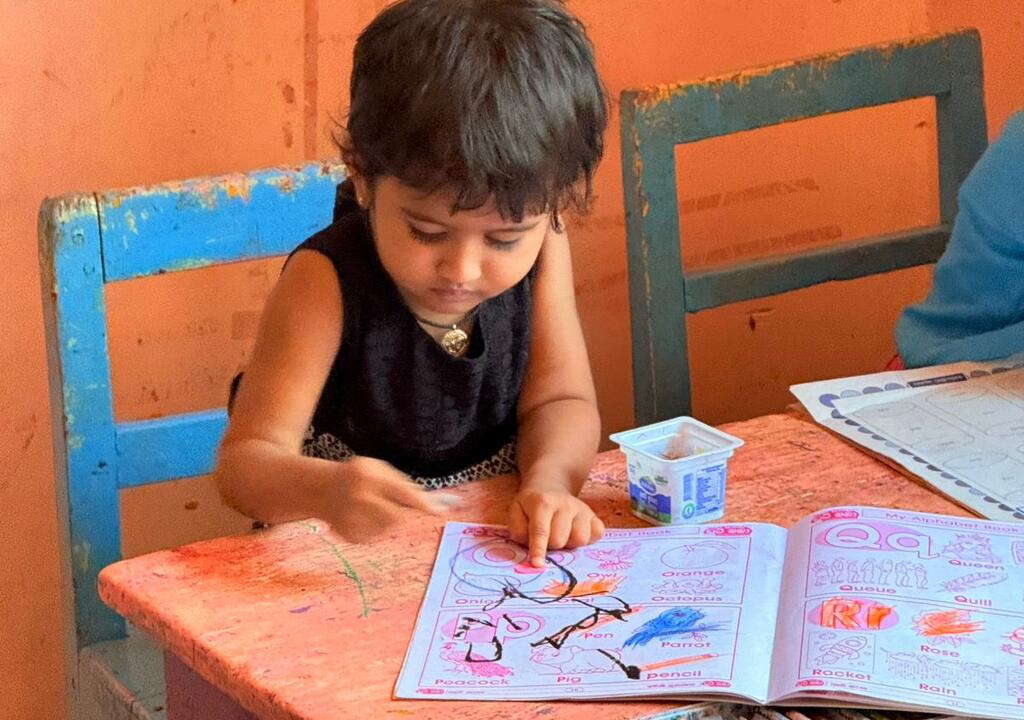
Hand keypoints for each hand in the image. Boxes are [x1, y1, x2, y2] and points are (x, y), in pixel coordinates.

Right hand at [325, 456, 458, 541]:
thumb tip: (436, 503)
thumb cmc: (358, 476)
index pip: (401, 492)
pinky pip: (378, 536)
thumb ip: (403, 484)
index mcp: (368, 475)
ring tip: (374, 507)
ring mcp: (353, 520)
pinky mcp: (352, 537)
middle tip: (397, 504)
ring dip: (391, 519)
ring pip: (390, 527)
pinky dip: (379, 527)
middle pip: (399, 516)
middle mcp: (360, 498)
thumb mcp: (378, 469)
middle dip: (405, 513)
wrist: (321, 490)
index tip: (441, 510)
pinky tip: (364, 516)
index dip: (423, 503)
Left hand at [507, 478, 604, 566]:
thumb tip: (531, 548)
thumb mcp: (516, 512)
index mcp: (543, 503)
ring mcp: (582, 509)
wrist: (549, 488)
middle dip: (551, 545)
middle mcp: (565, 504)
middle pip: (560, 540)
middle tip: (547, 537)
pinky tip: (575, 534)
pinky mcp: (594, 516)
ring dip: (569, 544)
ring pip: (580, 539)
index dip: (538, 550)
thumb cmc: (530, 505)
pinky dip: (588, 540)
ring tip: (561, 535)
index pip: (541, 531)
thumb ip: (518, 530)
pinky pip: (597, 534)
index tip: (537, 565)